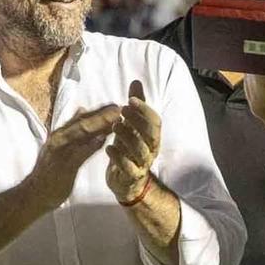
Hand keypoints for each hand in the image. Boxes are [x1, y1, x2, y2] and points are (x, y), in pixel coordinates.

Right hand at [28, 104, 123, 209]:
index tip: (115, 104)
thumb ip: (71, 129)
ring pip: (81, 134)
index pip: (81, 118)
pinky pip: (79, 154)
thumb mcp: (60, 146)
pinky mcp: (63, 166)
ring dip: (100, 124)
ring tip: (117, 118)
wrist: (35, 193)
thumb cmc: (50, 171)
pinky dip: (90, 145)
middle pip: (83, 122)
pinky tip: (103, 140)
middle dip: (102, 114)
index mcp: (60, 134)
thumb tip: (82, 109)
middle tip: (120, 107)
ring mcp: (60, 151)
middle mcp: (59, 139)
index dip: (99, 111)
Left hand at [105, 80, 162, 203]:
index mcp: (152, 137)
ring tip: (115, 125)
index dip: (145, 109)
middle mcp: (151, 150)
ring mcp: (142, 164)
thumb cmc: (130, 150)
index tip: (131, 99)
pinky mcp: (131, 176)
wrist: (127, 183)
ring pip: (140, 150)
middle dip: (138, 121)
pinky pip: (128, 168)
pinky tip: (108, 147)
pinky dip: (118, 157)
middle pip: (151, 135)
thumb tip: (136, 82)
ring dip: (127, 136)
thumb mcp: (132, 127)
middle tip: (122, 109)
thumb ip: (136, 106)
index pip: (155, 121)